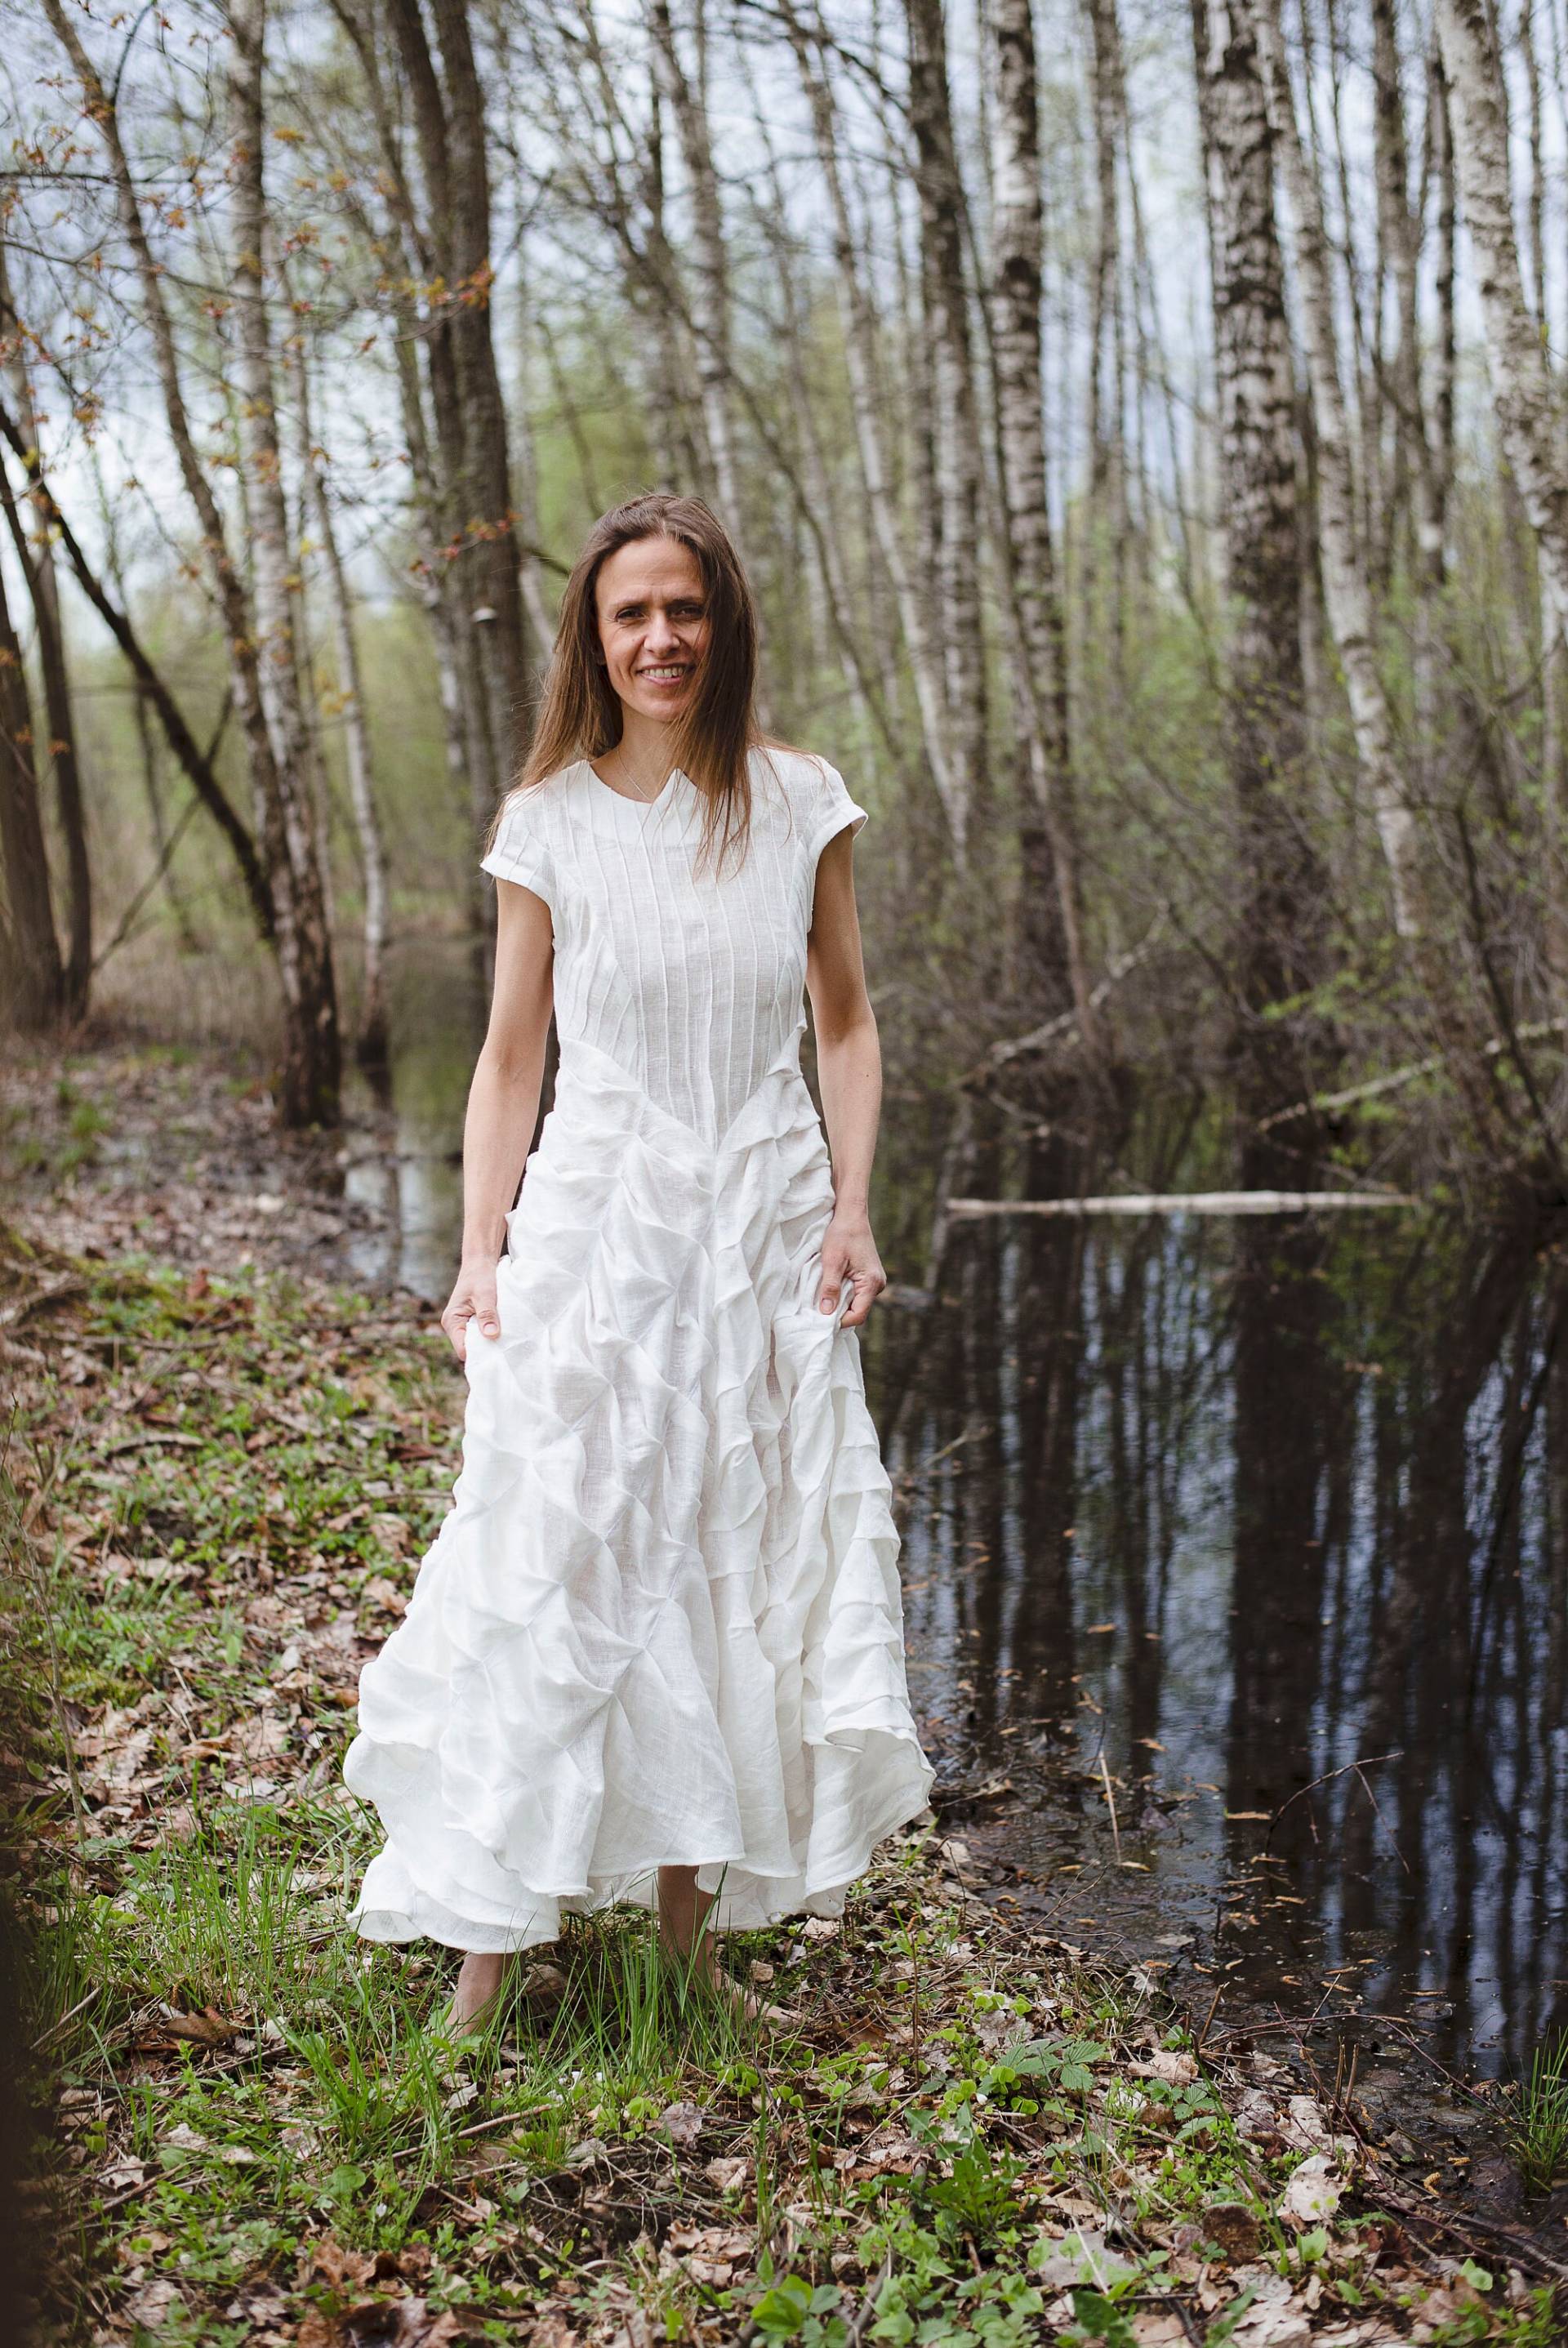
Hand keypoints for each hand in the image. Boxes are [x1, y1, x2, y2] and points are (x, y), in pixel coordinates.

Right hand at [441, 1258, 500, 1361]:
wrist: (480, 1263)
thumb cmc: (480, 1276)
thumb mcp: (485, 1295)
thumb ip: (487, 1315)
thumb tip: (491, 1335)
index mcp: (452, 1321)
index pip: (463, 1349)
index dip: (479, 1354)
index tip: (497, 1354)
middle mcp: (455, 1326)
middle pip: (470, 1348)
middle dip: (485, 1350)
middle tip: (505, 1350)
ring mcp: (463, 1324)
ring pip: (477, 1342)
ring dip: (489, 1341)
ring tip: (505, 1341)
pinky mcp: (472, 1322)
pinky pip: (481, 1334)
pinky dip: (491, 1334)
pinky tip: (503, 1333)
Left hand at [818, 1211, 885, 1329]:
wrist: (851, 1215)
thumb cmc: (842, 1234)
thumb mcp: (832, 1261)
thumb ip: (830, 1288)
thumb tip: (826, 1312)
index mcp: (871, 1282)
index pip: (858, 1315)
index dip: (840, 1321)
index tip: (821, 1320)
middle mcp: (878, 1285)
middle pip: (858, 1310)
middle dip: (838, 1312)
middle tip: (818, 1310)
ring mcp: (875, 1281)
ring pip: (856, 1302)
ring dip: (840, 1302)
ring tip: (824, 1297)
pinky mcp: (869, 1277)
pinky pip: (857, 1293)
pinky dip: (844, 1294)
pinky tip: (831, 1289)